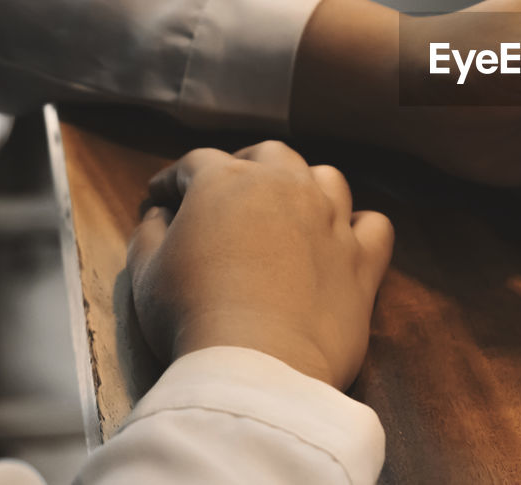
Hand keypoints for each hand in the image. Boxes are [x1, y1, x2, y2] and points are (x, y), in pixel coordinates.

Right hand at [127, 141, 393, 389]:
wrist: (257, 364)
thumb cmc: (191, 314)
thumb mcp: (146, 272)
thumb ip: (149, 233)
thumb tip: (158, 215)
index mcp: (227, 181)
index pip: (197, 163)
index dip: (175, 179)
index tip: (162, 196)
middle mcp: (286, 186)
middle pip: (269, 155)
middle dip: (245, 164)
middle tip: (227, 189)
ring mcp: (331, 219)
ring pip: (326, 178)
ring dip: (306, 184)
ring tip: (291, 205)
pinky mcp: (363, 258)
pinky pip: (374, 225)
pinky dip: (360, 226)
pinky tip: (346, 237)